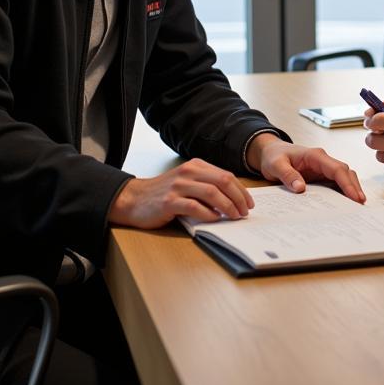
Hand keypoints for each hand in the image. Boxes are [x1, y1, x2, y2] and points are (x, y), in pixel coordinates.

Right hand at [109, 158, 254, 228]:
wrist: (134, 199)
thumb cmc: (164, 193)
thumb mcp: (187, 182)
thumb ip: (206, 185)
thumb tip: (233, 199)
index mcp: (196, 165)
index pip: (226, 175)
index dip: (241, 190)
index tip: (249, 203)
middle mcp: (188, 172)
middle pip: (222, 181)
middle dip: (238, 197)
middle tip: (245, 212)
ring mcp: (178, 186)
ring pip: (211, 192)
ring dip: (227, 206)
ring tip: (234, 216)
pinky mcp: (169, 201)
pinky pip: (194, 207)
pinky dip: (208, 214)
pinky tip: (215, 219)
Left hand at [248, 134, 365, 202]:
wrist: (271, 152)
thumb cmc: (274, 157)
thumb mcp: (276, 165)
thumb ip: (288, 175)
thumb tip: (301, 189)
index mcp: (315, 156)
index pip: (337, 168)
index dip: (347, 183)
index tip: (355, 197)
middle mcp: (323, 161)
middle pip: (345, 172)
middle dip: (354, 188)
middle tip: (360, 205)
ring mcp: (323, 168)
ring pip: (344, 177)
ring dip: (351, 189)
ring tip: (356, 207)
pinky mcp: (321, 175)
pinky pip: (336, 183)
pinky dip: (343, 191)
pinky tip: (345, 204)